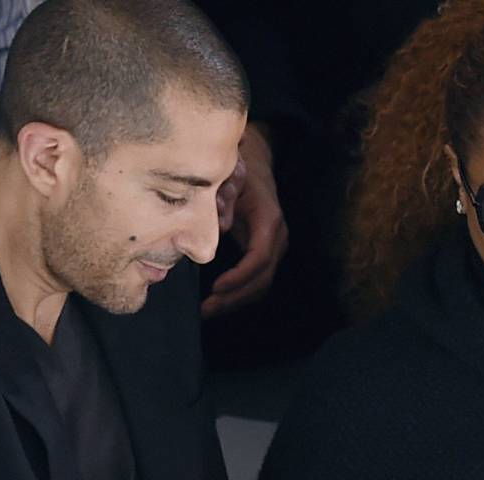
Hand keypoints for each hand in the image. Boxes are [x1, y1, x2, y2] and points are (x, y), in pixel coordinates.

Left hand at [202, 122, 289, 317]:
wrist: (255, 165)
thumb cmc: (240, 171)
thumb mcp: (231, 177)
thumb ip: (226, 198)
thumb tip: (222, 225)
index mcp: (269, 220)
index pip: (260, 257)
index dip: (240, 276)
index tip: (216, 287)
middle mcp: (277, 237)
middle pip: (263, 278)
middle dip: (235, 297)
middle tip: (207, 308)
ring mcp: (274, 246)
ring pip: (261, 284)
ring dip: (236, 301)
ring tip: (208, 310)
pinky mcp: (265, 252)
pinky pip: (256, 280)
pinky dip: (238, 294)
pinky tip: (217, 300)